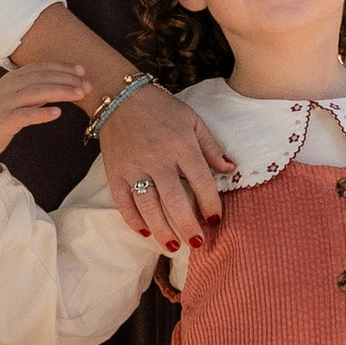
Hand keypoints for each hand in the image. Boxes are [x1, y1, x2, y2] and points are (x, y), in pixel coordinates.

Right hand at [0, 60, 93, 183]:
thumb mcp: (14, 98)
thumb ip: (33, 90)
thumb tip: (59, 86)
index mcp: (12, 78)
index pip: (41, 68)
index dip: (63, 67)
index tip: (82, 71)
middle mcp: (8, 87)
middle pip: (42, 78)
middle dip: (67, 79)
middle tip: (87, 85)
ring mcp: (5, 103)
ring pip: (37, 93)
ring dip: (60, 92)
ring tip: (79, 94)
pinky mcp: (3, 121)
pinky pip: (25, 115)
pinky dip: (42, 113)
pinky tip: (58, 113)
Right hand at [92, 77, 235, 248]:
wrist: (120, 97)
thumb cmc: (161, 109)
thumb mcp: (193, 120)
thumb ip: (211, 147)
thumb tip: (230, 169)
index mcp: (181, 145)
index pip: (200, 181)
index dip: (210, 203)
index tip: (215, 219)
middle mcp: (157, 158)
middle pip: (175, 200)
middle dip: (188, 225)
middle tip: (197, 244)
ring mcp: (133, 167)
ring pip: (148, 206)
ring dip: (162, 230)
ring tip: (174, 247)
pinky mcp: (115, 173)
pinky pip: (124, 203)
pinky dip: (134, 221)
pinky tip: (146, 233)